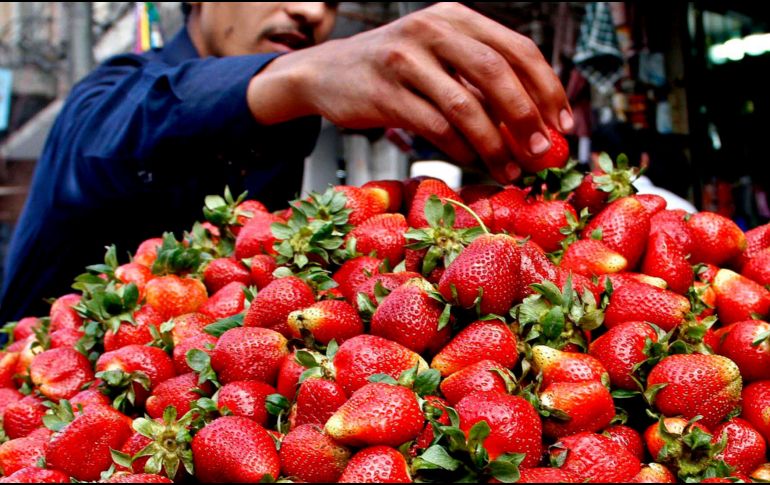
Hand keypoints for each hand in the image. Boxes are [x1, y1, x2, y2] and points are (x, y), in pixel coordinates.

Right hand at [247, 2, 572, 182]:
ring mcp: (404, 59)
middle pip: (495, 72)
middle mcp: (431, 29)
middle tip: (544, 152)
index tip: (565, 126)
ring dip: (494, 143)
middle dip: (526, 117)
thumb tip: (538, 125)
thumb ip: (480, 79)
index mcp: (455, 17)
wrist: (327, 72)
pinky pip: (433, 125)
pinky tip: (471, 162)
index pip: (516, 48)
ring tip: (511, 169)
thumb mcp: (439, 57)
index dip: (547, 88)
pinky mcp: (383, 92)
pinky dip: (459, 148)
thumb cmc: (395, 72)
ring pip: (464, 104)